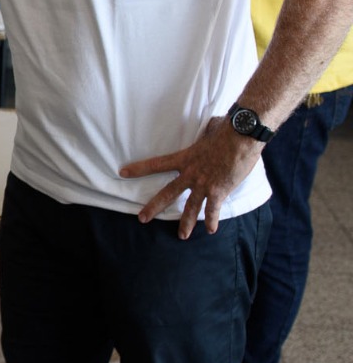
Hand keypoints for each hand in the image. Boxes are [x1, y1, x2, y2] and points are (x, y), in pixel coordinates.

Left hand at [119, 116, 262, 238]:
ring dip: (186, 223)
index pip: (155, 164)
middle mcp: (190, 173)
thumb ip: (205, 132)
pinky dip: (212, 220)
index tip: (123, 172)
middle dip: (153, 207)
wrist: (240, 138)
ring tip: (181, 236)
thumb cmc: (226, 130)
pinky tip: (211, 230)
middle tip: (142, 218)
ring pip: (190, 207)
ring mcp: (203, 184)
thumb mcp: (209, 129)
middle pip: (167, 193)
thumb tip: (211, 126)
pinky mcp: (219, 191)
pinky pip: (213, 209)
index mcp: (184, 158)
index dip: (138, 168)